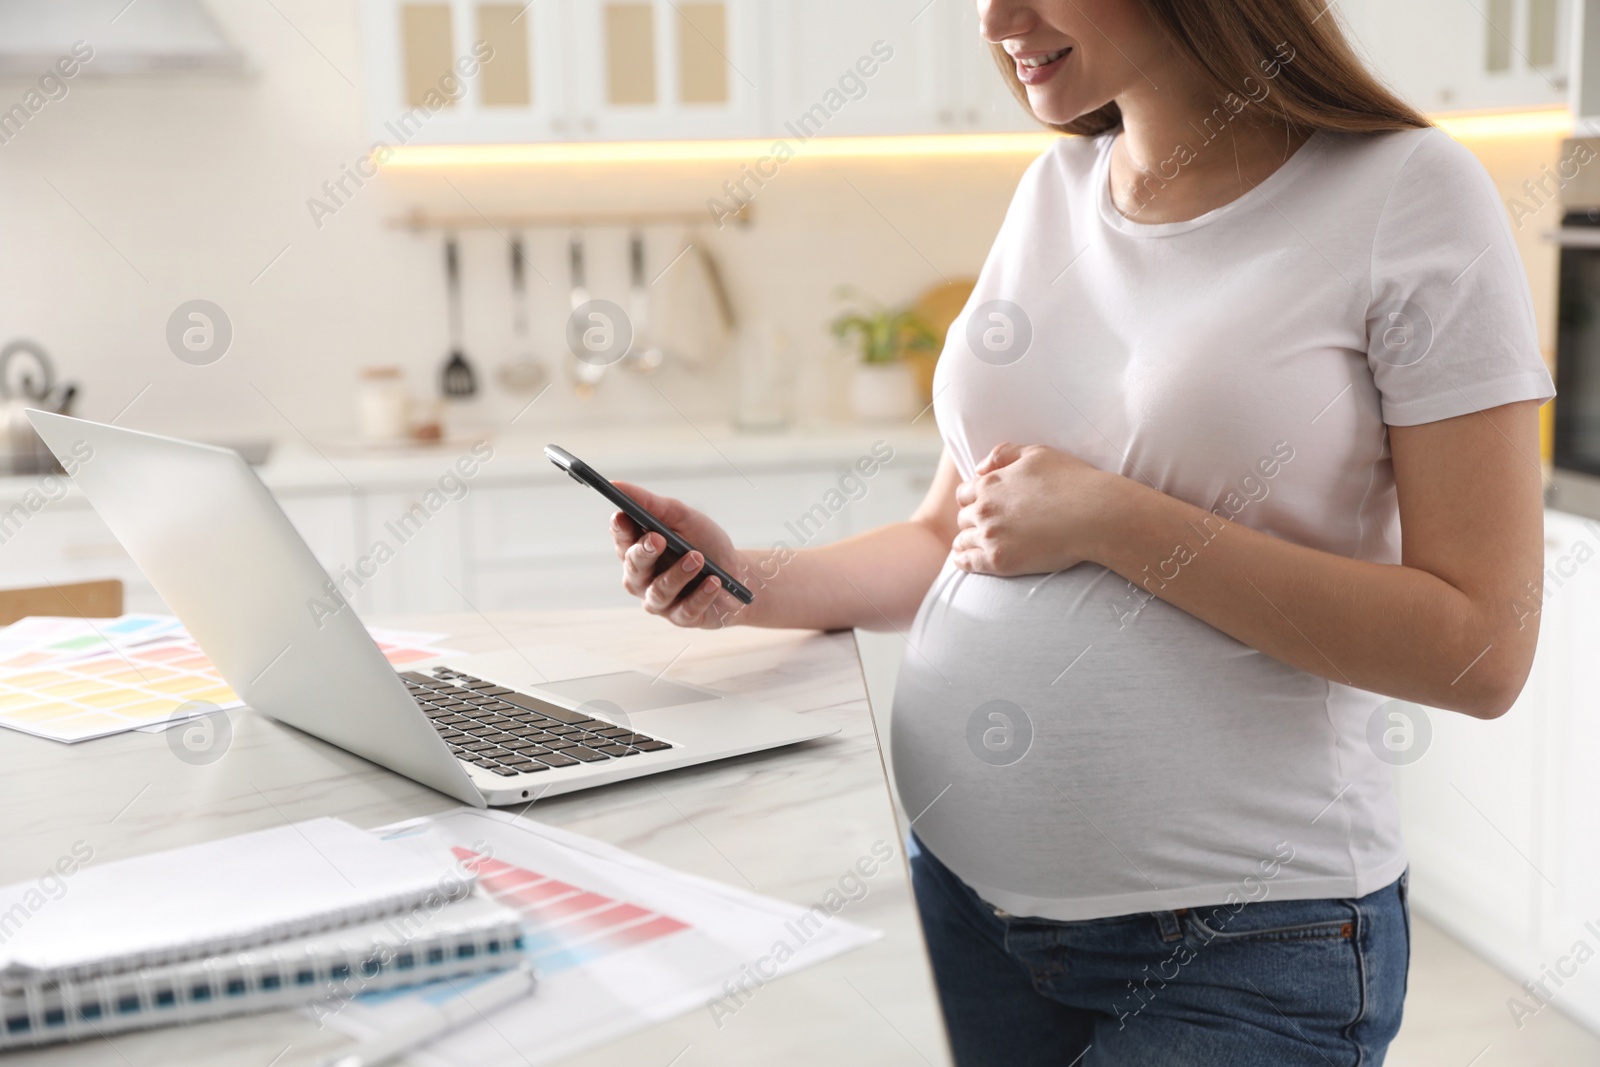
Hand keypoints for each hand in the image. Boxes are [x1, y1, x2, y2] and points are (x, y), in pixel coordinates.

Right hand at [609, 481, 751, 627]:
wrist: (739, 573)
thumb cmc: (705, 543)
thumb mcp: (683, 517)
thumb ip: (651, 504)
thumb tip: (616, 485)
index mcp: (639, 549)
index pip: (622, 539)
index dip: (620, 529)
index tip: (622, 516)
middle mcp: (643, 577)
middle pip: (634, 567)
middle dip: (644, 552)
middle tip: (659, 538)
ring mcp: (660, 600)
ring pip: (659, 591)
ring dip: (678, 574)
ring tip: (698, 558)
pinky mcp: (681, 617)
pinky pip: (685, 609)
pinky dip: (701, 594)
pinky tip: (714, 582)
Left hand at [952, 443, 1119, 575]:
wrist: (1095, 515)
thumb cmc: (1072, 481)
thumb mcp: (1037, 454)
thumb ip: (1003, 454)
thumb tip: (979, 468)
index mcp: (990, 484)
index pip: (964, 494)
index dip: (972, 500)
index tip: (981, 507)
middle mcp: (984, 509)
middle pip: (963, 518)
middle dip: (972, 521)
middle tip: (984, 528)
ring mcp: (990, 536)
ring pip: (963, 541)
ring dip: (966, 542)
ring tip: (972, 547)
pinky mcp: (999, 561)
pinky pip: (968, 563)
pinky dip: (963, 561)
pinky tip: (965, 561)